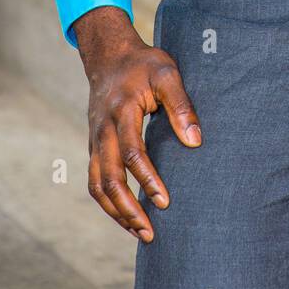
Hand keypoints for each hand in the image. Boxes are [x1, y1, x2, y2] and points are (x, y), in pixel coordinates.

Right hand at [74, 5, 200, 241]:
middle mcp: (103, 130)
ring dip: (115, 212)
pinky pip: (95, 181)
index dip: (147, 179)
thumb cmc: (143, 64)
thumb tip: (195, 142)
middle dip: (127, 209)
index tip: (165, 201)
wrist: (108, 56)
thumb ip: (181, 105)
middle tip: (150, 232)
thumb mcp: (167, 73)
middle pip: (108, 178)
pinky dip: (108, 203)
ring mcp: (95, 140)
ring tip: (140, 232)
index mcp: (122, 111)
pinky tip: (126, 216)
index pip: (131, 153)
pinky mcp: (94, 147)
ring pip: (96, 185)